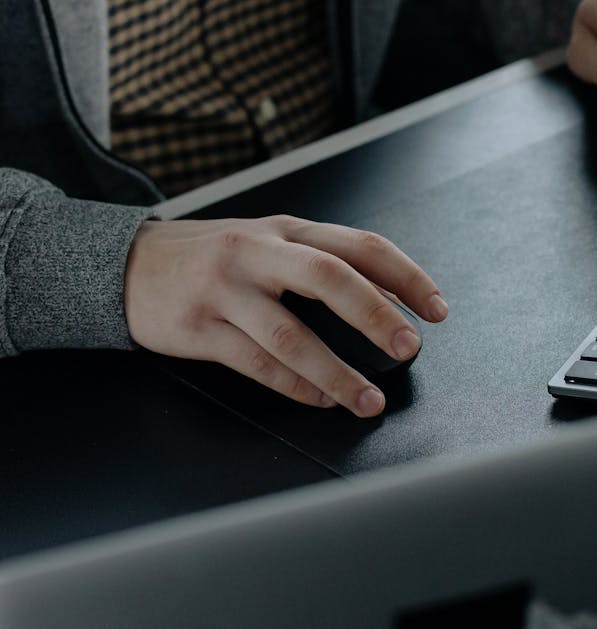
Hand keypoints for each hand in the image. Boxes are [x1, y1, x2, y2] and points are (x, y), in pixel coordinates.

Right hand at [123, 216, 446, 417]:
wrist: (126, 265)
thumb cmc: (216, 258)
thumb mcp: (271, 244)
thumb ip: (325, 264)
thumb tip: (392, 303)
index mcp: (288, 230)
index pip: (361, 246)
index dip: (405, 277)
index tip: (436, 309)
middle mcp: (257, 252)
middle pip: (330, 277)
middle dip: (375, 315)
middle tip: (409, 347)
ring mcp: (224, 289)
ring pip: (291, 334)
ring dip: (337, 373)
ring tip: (368, 401)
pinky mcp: (197, 328)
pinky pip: (255, 363)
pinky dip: (296, 386)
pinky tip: (321, 399)